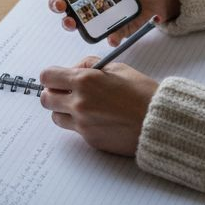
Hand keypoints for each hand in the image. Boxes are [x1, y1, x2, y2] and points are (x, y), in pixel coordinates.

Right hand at [32, 0, 181, 45]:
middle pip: (64, 1)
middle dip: (55, 3)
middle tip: (60, 3)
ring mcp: (101, 15)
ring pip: (77, 21)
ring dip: (69, 23)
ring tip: (72, 22)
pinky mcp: (115, 29)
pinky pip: (106, 37)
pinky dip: (107, 37)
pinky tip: (111, 36)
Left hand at [38, 56, 157, 155]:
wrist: (158, 122)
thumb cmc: (142, 93)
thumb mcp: (117, 67)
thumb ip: (90, 65)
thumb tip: (74, 69)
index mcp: (84, 81)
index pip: (47, 77)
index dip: (52, 76)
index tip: (59, 77)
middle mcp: (79, 103)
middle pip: (46, 99)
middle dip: (54, 94)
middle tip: (67, 92)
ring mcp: (83, 124)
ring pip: (56, 117)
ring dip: (64, 110)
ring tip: (83, 106)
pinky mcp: (90, 140)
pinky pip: (74, 130)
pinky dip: (81, 123)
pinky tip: (98, 118)